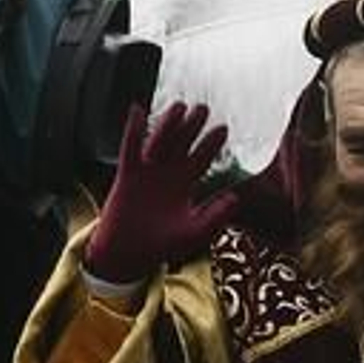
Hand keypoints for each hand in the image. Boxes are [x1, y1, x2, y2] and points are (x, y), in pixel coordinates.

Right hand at [85, 103, 240, 283]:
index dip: (212, 144)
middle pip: (183, 144)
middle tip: (204, 108)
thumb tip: (236, 198)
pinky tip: (138, 111)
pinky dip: (133, 130)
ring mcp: (147, 172)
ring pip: (160, 142)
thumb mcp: (195, 232)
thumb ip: (216, 216)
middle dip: (193, 127)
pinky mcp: (127, 174)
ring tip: (180, 106)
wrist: (128, 256)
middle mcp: (168, 174)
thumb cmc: (161, 246)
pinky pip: (130, 147)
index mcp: (185, 184)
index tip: (223, 128)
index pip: (202, 159)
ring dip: (168, 124)